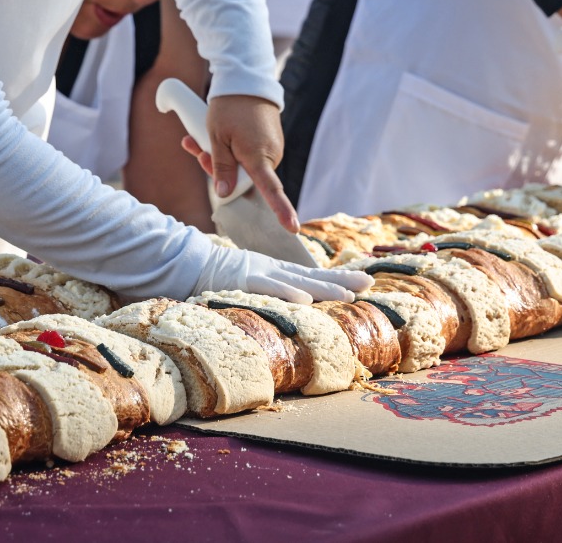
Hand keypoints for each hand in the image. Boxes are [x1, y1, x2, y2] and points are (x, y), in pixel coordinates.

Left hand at [179, 93, 297, 231]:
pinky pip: (247, 155)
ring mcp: (271, 149)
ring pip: (243, 167)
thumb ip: (221, 168)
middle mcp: (270, 156)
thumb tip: (225, 195)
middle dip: (219, 171)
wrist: (246, 80)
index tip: (292, 228)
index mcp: (259, 156)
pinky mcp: (268, 142)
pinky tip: (212, 135)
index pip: (272, 190)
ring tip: (197, 139)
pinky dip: (230, 150)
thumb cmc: (229, 107)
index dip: (281, 210)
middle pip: (244, 179)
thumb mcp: (217, 137)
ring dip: (220, 158)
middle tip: (195, 150)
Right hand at [192, 244, 371, 303]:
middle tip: (369, 284)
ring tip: (348, 295)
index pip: (314, 275)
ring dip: (323, 289)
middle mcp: (275, 270)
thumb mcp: (253, 279)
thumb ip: (273, 287)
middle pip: (313, 276)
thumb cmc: (221, 275)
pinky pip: (269, 288)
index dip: (339, 278)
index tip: (364, 282)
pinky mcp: (245, 279)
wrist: (192, 262)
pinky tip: (304, 299)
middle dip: (342, 280)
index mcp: (278, 270)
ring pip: (298, 281)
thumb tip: (295, 298)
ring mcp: (261, 273)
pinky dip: (286, 292)